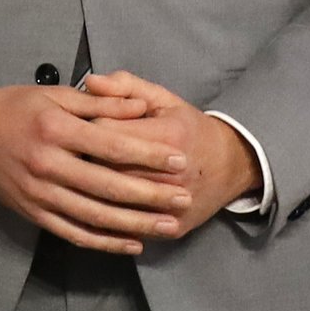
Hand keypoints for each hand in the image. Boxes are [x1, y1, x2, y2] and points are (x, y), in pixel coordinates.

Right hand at [0, 82, 197, 254]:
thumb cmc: (16, 107)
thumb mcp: (56, 94)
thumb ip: (100, 102)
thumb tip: (142, 106)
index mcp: (54, 128)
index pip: (111, 145)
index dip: (148, 154)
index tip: (179, 160)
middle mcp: (46, 163)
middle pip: (108, 185)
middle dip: (151, 194)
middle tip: (184, 198)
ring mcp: (39, 193)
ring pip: (95, 215)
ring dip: (136, 223)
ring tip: (168, 226)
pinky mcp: (33, 213)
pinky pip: (74, 232)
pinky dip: (105, 242)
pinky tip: (132, 243)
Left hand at [81, 71, 260, 221]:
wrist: (231, 166)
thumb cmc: (189, 127)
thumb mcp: (162, 99)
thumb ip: (125, 87)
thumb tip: (90, 82)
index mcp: (168, 136)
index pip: (105, 132)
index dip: (87, 125)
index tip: (82, 124)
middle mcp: (171, 174)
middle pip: (104, 168)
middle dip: (85, 157)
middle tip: (78, 151)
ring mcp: (172, 205)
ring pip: (112, 201)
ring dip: (94, 188)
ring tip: (86, 175)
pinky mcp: (171, 229)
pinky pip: (128, 227)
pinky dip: (110, 216)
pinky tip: (100, 203)